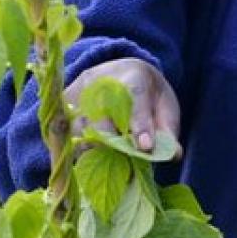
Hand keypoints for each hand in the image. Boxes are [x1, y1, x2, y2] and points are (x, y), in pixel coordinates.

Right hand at [66, 57, 183, 158]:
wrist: (122, 73)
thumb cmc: (148, 96)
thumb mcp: (165, 107)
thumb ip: (168, 130)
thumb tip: (173, 155)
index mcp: (133, 77)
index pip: (135, 97)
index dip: (139, 123)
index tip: (145, 147)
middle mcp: (101, 82)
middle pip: (100, 116)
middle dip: (111, 143)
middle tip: (123, 164)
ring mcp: (78, 92)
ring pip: (78, 129)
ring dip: (92, 150)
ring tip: (107, 163)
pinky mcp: (63, 106)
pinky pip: (64, 133)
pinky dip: (76, 148)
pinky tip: (90, 156)